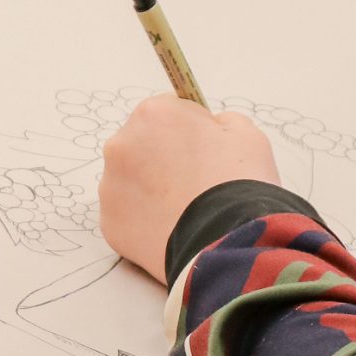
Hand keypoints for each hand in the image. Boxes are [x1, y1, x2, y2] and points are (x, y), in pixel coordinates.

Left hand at [99, 97, 278, 280]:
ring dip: (151, 190)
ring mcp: (110, 187)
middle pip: (142, 145)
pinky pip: (129, 216)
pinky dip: (146, 221)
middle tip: (194, 183)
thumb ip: (221, 122)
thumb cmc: (238, 182)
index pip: (166, 112)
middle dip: (163, 159)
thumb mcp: (245, 134)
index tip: (203, 150)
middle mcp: (121, 145)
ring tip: (185, 210)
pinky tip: (172, 228)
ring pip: (132, 182)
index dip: (188, 131)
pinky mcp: (110, 224)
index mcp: (152, 114)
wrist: (227, 242)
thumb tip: (212, 129)